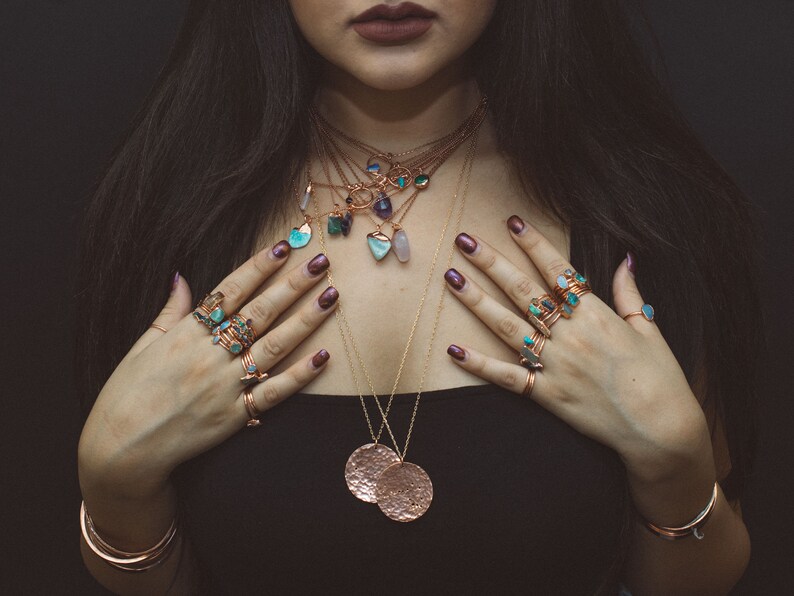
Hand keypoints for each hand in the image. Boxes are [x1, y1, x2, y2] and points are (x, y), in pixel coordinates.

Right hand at [78, 243, 337, 498]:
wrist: (121, 449)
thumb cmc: (126, 394)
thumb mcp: (142, 345)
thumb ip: (169, 312)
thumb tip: (181, 277)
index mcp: (186, 333)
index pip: (230, 291)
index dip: (259, 267)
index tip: (283, 246)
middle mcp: (209, 355)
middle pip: (259, 312)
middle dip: (292, 284)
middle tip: (320, 261)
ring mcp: (224, 385)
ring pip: (274, 346)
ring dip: (305, 320)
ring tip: (331, 296)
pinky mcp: (234, 415)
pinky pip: (274, 392)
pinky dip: (299, 375)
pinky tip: (323, 356)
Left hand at [443, 216, 713, 484]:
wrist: (662, 430)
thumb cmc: (660, 378)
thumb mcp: (648, 329)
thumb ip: (630, 294)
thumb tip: (626, 259)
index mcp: (596, 315)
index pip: (557, 270)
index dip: (533, 243)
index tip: (512, 222)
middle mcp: (571, 335)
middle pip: (523, 290)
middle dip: (491, 262)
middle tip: (464, 240)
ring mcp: (556, 365)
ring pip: (507, 326)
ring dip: (477, 300)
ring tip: (451, 278)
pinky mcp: (547, 395)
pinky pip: (507, 377)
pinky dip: (479, 364)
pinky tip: (454, 349)